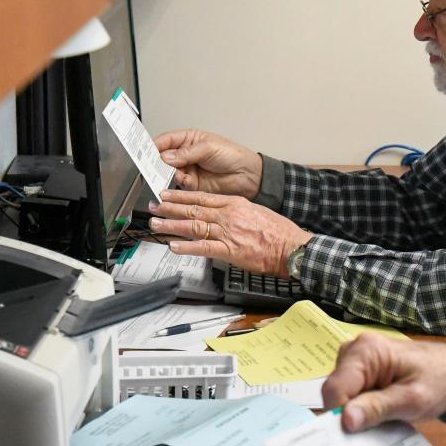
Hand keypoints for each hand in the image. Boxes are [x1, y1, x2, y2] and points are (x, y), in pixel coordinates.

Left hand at [148, 189, 311, 275]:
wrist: (292, 246)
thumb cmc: (279, 232)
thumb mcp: (257, 212)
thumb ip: (238, 212)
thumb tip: (224, 214)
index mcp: (235, 204)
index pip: (202, 197)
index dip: (181, 196)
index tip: (168, 195)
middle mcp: (228, 215)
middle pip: (193, 209)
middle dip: (170, 208)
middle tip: (153, 206)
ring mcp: (228, 232)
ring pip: (193, 226)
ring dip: (172, 225)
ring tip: (155, 224)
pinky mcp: (230, 250)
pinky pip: (203, 247)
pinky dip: (187, 247)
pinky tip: (173, 246)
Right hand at [154, 129, 262, 197]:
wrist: (247, 175)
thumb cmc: (233, 155)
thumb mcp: (209, 148)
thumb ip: (186, 153)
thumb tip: (166, 156)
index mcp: (189, 139)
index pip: (166, 140)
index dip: (154, 145)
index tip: (144, 150)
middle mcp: (185, 154)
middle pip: (163, 156)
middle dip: (156, 160)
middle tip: (151, 163)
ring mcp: (188, 169)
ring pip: (168, 171)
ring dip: (165, 172)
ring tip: (167, 171)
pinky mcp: (191, 184)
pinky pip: (178, 183)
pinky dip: (176, 181)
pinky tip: (180, 179)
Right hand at [322, 333, 445, 432]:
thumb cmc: (440, 381)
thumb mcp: (412, 399)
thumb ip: (378, 408)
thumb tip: (345, 420)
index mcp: (366, 351)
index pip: (334, 388)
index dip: (340, 415)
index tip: (355, 435)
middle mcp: (355, 349)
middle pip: (334, 391)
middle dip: (349, 413)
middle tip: (375, 426)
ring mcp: (356, 359)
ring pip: (340, 394)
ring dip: (356, 410)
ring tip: (382, 417)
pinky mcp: (361, 369)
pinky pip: (350, 393)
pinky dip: (361, 406)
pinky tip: (379, 412)